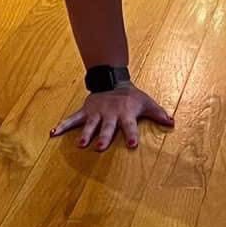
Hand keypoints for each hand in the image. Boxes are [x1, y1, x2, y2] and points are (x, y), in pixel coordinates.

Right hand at [51, 84, 173, 152]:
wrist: (112, 79)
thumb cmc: (131, 96)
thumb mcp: (146, 102)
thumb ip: (158, 113)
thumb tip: (172, 122)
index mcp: (125, 114)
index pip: (129, 126)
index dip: (131, 135)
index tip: (132, 145)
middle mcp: (110, 114)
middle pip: (107, 127)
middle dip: (104, 137)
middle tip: (100, 147)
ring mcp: (96, 113)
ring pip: (90, 124)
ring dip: (85, 133)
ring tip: (81, 144)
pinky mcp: (85, 111)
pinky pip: (72, 119)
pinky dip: (62, 126)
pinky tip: (53, 133)